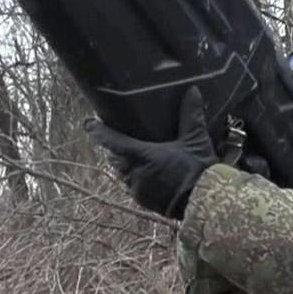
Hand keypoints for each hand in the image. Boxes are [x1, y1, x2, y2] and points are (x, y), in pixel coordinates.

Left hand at [86, 86, 216, 217]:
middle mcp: (135, 173)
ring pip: (124, 174)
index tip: (88, 123)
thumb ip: (191, 115)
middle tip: (119, 140)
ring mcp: (138, 189)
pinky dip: (138, 179)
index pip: (112, 141)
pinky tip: (148, 176)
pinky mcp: (145, 202)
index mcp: (142, 156)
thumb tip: (193, 91)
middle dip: (116, 150)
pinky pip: (134, 187)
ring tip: (136, 158)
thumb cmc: (197, 169)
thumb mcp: (195, 140)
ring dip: (127, 166)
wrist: (203, 202)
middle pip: (116, 158)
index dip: (98, 132)